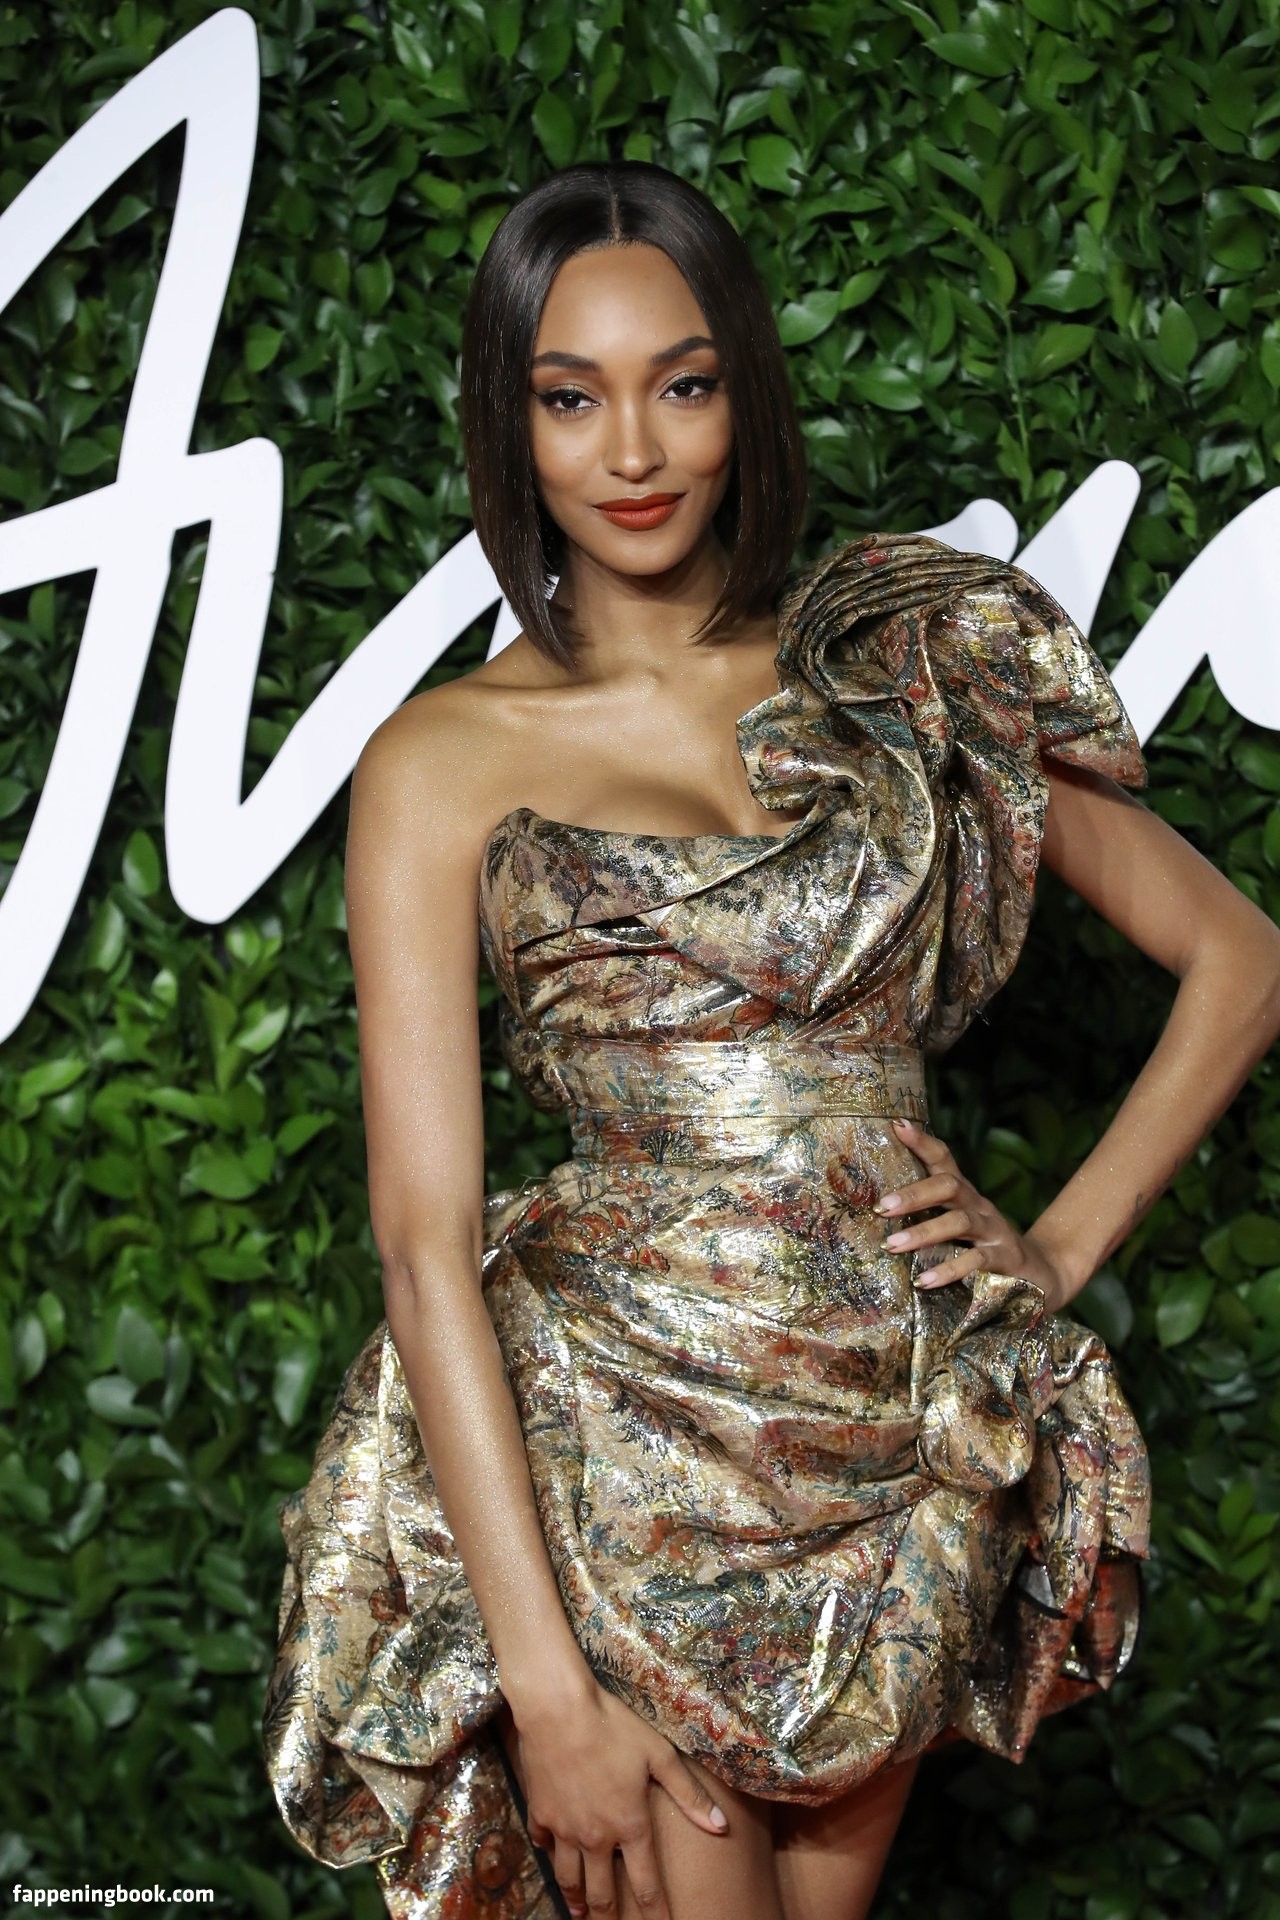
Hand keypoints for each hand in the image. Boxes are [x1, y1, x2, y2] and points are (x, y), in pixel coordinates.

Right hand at [510, 1676, 728, 1918]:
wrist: (559, 1710)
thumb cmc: (614, 1727)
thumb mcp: (659, 1755)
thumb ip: (689, 1794)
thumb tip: (721, 1827)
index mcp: (630, 1825)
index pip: (646, 1883)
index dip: (655, 1912)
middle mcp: (596, 1836)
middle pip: (602, 1893)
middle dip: (608, 1917)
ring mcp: (564, 1828)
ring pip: (569, 1877)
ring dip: (576, 1899)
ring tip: (580, 1913)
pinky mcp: (540, 1812)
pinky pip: (543, 1843)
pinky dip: (548, 1852)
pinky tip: (551, 1854)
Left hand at [878, 1117, 1077, 1311]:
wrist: (1040, 1274)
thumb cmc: (984, 1247)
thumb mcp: (956, 1226)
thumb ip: (927, 1214)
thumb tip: (878, 1208)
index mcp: (965, 1195)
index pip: (944, 1160)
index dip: (923, 1142)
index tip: (897, 1126)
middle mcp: (980, 1206)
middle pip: (949, 1187)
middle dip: (913, 1195)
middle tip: (880, 1207)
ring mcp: (994, 1231)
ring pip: (959, 1223)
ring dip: (923, 1233)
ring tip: (892, 1246)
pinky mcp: (1004, 1259)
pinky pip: (975, 1260)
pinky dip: (948, 1270)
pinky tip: (924, 1281)